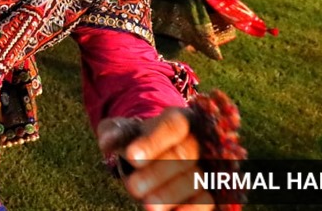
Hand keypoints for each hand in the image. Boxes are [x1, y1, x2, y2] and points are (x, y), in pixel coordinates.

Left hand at [98, 108, 212, 209]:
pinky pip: (208, 201)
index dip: (153, 142)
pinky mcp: (215, 191)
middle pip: (184, 154)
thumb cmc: (139, 141)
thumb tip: (107, 143)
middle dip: (158, 172)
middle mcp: (201, 140)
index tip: (131, 157)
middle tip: (133, 188)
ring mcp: (211, 166)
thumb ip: (115, 133)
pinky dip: (191, 210)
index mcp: (181, 119)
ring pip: (195, 179)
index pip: (172, 126)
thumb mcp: (124, 132)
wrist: (154, 158)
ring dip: (171, 194)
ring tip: (148, 206)